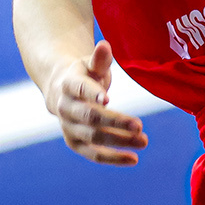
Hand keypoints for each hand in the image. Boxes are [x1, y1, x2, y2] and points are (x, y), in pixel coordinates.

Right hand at [44, 39, 147, 165]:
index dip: (92, 94)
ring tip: (143, 141)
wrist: (61, 90)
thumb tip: (104, 45)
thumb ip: (99, 59)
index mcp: (69, 84)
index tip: (107, 99)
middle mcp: (65, 108)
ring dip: (119, 142)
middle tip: (139, 125)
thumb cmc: (83, 74)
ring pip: (93, 138)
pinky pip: (93, 154)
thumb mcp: (90, 63)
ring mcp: (68, 127)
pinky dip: (113, 158)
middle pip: (90, 117)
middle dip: (115, 122)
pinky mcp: (75, 143)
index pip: (80, 89)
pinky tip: (133, 159)